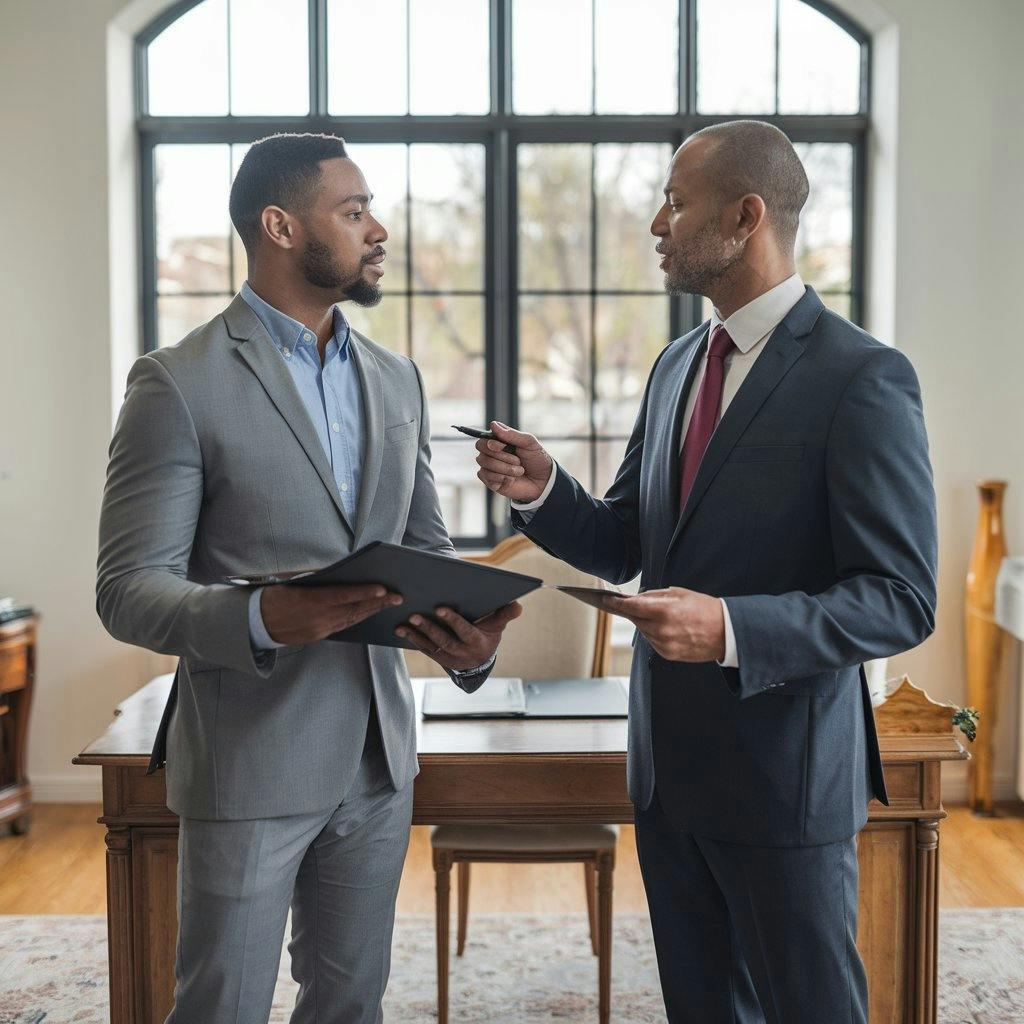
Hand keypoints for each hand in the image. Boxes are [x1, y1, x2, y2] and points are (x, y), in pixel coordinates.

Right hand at [261, 583, 402, 645]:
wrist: (255, 623)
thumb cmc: (274, 595)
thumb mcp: (292, 582)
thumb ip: (316, 578)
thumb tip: (340, 571)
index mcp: (311, 601)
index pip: (343, 596)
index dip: (365, 593)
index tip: (383, 589)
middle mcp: (318, 618)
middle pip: (353, 610)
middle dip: (377, 604)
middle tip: (398, 597)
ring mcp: (320, 630)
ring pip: (352, 620)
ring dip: (372, 611)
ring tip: (389, 603)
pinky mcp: (319, 636)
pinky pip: (344, 627)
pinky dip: (359, 618)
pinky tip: (370, 612)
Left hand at [395, 601, 522, 671]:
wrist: (480, 661)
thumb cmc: (488, 635)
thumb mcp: (497, 626)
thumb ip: (505, 615)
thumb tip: (518, 605)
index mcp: (477, 642)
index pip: (465, 631)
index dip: (453, 621)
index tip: (440, 609)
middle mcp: (463, 653)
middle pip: (444, 641)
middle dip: (429, 628)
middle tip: (415, 615)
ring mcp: (450, 659)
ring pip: (431, 647)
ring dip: (416, 636)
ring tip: (403, 625)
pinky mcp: (439, 659)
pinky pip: (425, 650)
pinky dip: (413, 640)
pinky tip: (401, 630)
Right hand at [475, 421, 552, 502]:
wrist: (544, 480)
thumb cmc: (536, 458)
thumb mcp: (529, 442)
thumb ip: (511, 434)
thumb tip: (493, 425)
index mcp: (498, 442)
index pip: (482, 440)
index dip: (491, 444)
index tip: (504, 446)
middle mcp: (491, 455)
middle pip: (482, 453)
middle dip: (502, 457)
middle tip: (518, 461)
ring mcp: (491, 469)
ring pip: (485, 466)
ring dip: (505, 468)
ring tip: (519, 471)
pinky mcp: (491, 482)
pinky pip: (486, 477)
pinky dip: (501, 478)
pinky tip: (512, 479)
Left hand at [601, 587, 724, 662]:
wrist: (726, 632)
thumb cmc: (705, 609)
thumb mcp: (679, 594)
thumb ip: (654, 596)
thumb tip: (635, 598)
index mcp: (665, 611)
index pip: (631, 606)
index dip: (614, 603)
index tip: (602, 599)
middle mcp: (661, 629)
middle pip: (634, 618)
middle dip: (629, 610)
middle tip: (619, 603)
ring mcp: (664, 644)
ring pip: (643, 630)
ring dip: (644, 622)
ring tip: (656, 614)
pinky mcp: (667, 654)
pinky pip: (652, 641)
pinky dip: (653, 633)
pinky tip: (664, 627)